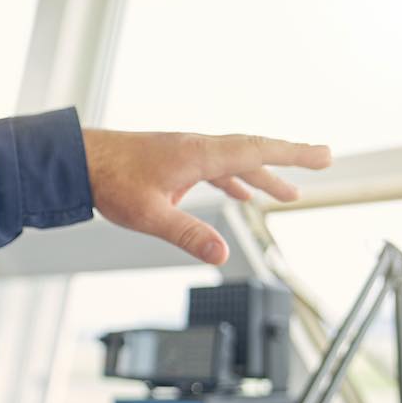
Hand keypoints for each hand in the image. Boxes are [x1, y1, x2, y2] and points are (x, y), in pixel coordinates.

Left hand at [83, 130, 331, 264]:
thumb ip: (188, 235)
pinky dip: (230, 179)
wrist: (77, 159)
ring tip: (283, 195)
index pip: (256, 151)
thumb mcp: (149, 215)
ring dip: (259, 176)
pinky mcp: (170, 160)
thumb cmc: (108, 180)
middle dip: (286, 160)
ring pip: (231, 161)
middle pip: (251, 151)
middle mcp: (195, 148)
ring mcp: (183, 152)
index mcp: (198, 154)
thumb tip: (222, 255)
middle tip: (320, 164)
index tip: (324, 155)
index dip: (293, 154)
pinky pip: (211, 167)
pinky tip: (235, 194)